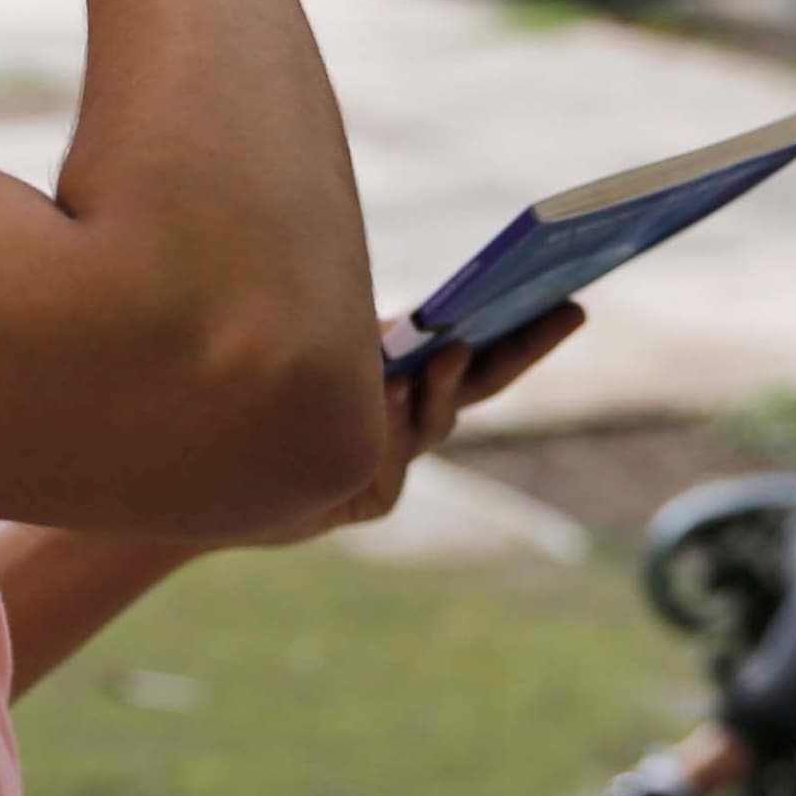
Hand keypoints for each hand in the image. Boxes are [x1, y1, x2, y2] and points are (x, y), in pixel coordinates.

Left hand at [234, 304, 586, 548]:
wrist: (222, 475)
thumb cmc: (271, 402)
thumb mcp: (329, 353)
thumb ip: (381, 346)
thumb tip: (432, 339)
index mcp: (413, 378)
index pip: (485, 353)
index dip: (531, 332)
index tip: (573, 301)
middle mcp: (415, 417)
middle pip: (485, 381)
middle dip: (528, 345)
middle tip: (568, 308)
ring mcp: (398, 457)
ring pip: (437, 421)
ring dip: (444, 385)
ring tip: (446, 349)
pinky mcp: (374, 494)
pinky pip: (390, 459)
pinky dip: (386, 429)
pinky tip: (381, 399)